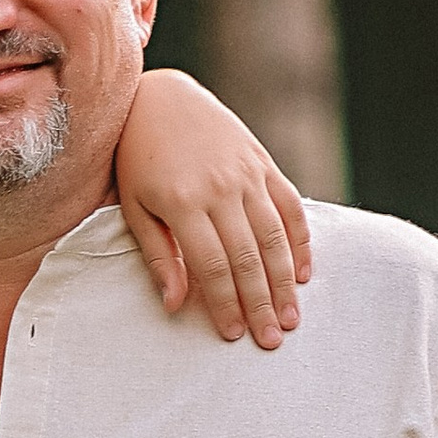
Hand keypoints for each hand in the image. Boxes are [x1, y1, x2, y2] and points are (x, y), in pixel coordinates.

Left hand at [114, 69, 311, 344]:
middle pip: (248, 257)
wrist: (161, 97)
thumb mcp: (135, 206)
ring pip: (275, 236)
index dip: (225, 303)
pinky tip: (302, 273)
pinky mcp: (263, 162)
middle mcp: (220, 187)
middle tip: (271, 340)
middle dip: (261, 303)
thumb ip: (158, 255)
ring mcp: (247, 172)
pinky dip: (300, 241)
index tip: (233, 334)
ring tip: (290, 318)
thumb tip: (176, 305)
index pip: (211, 265)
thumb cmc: (138, 157)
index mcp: (183, 201)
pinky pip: (290, 206)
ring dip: (285, 282)